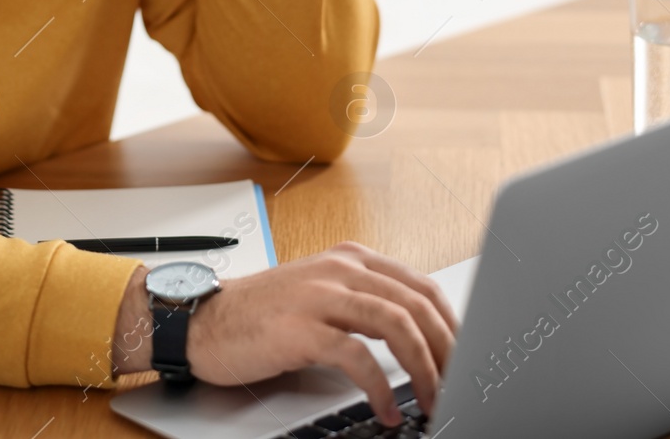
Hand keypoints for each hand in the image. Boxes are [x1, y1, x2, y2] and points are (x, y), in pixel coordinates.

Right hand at [112, 242, 458, 425]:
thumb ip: (364, 304)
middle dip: (449, 350)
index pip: (421, 286)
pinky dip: (381, 388)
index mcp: (350, 259)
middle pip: (417, 304)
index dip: (453, 325)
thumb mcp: (320, 295)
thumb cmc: (261, 314)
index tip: (467, 358)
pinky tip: (387, 409)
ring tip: (433, 400)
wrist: (202, 320)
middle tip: (460, 384)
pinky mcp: (301, 329)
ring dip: (425, 369)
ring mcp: (320, 296)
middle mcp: (340, 270)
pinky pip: (358, 358)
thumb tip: (420, 340)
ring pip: (397, 325)